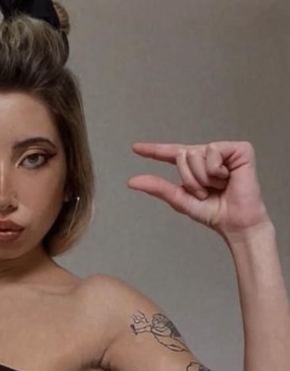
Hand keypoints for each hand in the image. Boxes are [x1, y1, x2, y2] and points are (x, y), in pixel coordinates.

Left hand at [127, 140, 269, 236]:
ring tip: (218, 187)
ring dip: (203, 178)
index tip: (135, 148)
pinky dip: (215, 171)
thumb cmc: (212, 211)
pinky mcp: (239, 149)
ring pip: (195, 154)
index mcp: (194, 166)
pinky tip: (228, 178)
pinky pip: (213, 151)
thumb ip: (158, 187)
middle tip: (206, 193)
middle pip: (182, 155)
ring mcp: (223, 151)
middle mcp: (207, 155)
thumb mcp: (180, 199)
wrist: (235, 222)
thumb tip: (132, 181)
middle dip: (190, 180)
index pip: (171, 154)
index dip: (154, 150)